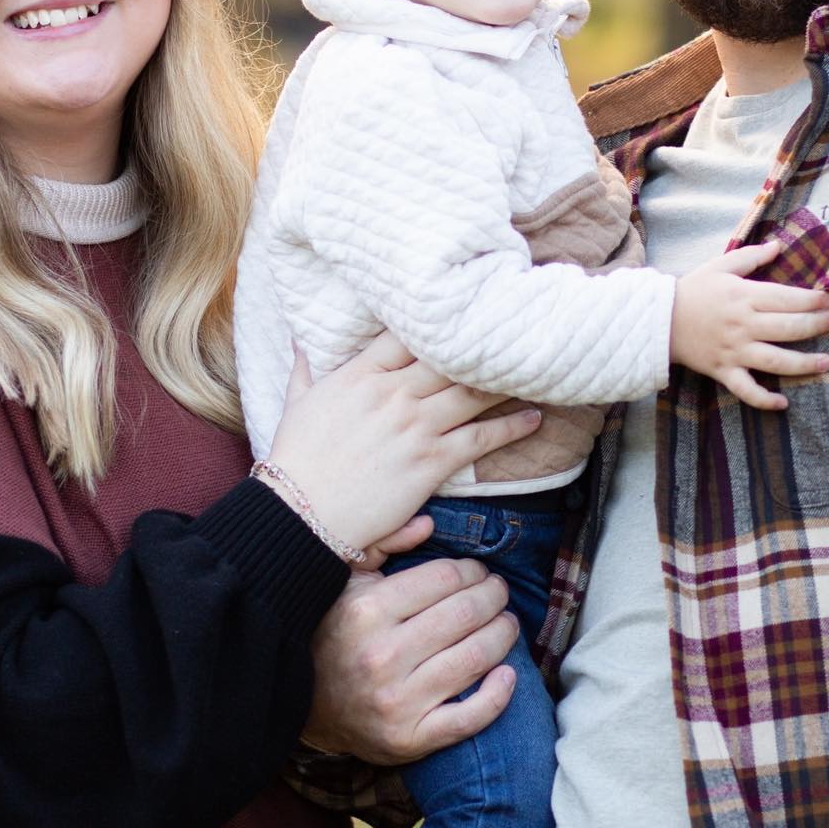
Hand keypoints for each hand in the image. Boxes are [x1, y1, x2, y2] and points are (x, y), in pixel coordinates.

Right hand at [268, 332, 539, 555]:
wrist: (302, 513)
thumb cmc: (296, 461)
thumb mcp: (295, 405)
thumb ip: (304, 370)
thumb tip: (300, 341)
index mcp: (360, 374)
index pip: (407, 335)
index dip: (438, 323)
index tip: (464, 314)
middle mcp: (392, 392)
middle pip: (449, 357)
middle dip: (482, 345)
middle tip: (513, 336)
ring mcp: (415, 425)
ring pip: (472, 392)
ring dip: (506, 382)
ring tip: (533, 372)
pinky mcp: (431, 460)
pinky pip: (481, 438)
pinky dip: (511, 427)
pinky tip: (533, 418)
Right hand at [304, 539, 518, 763]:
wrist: (304, 707)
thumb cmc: (333, 634)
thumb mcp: (345, 581)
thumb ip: (383, 544)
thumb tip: (429, 523)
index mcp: (366, 610)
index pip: (445, 578)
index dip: (472, 571)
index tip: (477, 573)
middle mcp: (381, 655)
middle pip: (466, 614)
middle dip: (494, 597)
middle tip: (498, 594)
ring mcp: (397, 701)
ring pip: (476, 658)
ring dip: (504, 635)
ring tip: (506, 624)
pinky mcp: (410, 738)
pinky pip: (470, 717)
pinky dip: (499, 694)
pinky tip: (507, 674)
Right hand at [669, 242, 828, 409]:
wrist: (658, 320)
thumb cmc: (692, 290)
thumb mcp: (720, 266)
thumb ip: (751, 257)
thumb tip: (779, 246)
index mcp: (744, 297)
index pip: (787, 298)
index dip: (812, 300)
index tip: (827, 300)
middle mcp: (743, 325)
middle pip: (789, 328)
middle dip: (817, 325)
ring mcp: (734, 351)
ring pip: (776, 361)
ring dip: (805, 364)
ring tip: (826, 362)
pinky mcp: (723, 371)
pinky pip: (746, 390)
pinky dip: (764, 400)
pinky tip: (783, 403)